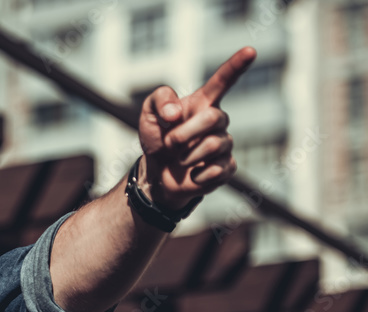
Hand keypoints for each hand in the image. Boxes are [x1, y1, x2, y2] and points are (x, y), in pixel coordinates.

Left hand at [137, 46, 256, 209]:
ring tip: (179, 159)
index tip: (250, 50)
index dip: (236, 66)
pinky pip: (217, 169)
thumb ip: (159, 101)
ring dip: (187, 155)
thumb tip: (175, 113)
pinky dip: (197, 175)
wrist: (156, 173)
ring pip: (213, 145)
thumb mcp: (148, 115)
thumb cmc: (157, 139)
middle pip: (214, 117)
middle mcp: (218, 121)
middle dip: (185, 132)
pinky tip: (192, 175)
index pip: (223, 81)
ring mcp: (224, 144)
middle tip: (169, 143)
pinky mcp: (226, 168)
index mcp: (203, 103)